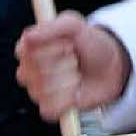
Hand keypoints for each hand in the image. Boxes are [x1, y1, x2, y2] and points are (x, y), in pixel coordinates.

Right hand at [15, 11, 131, 119]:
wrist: (111, 67)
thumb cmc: (90, 43)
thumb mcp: (75, 26)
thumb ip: (52, 27)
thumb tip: (27, 36)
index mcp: (31, 47)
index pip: (24, 51)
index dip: (49, 48)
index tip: (68, 44)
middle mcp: (29, 70)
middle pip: (36, 72)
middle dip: (64, 63)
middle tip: (76, 58)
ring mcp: (37, 90)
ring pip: (43, 91)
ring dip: (69, 80)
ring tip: (77, 74)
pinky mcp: (49, 108)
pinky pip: (49, 109)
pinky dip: (67, 100)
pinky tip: (75, 92)